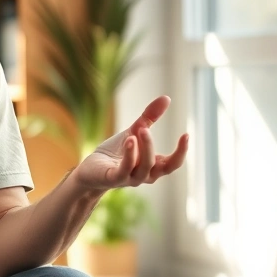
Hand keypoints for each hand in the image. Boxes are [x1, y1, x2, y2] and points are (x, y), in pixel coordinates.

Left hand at [73, 96, 188, 191]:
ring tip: (140, 130)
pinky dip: (130, 156)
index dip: (181, 152)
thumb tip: (167, 98)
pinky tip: (129, 140)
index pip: (173, 164)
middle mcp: (144, 175)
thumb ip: (149, 118)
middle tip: (145, 128)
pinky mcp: (114, 179)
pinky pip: (125, 170)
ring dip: (144, 149)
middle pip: (159, 166)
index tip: (186, 134)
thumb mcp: (134, 132)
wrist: (90, 168)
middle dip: (153, 146)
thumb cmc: (115, 152)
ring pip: (144, 168)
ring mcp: (129, 179)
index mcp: (153, 166)